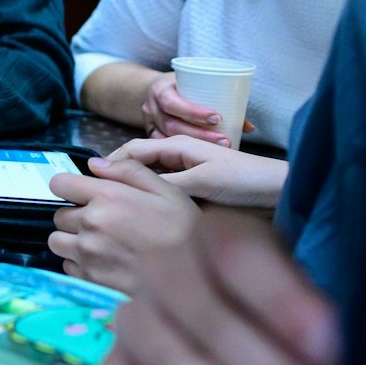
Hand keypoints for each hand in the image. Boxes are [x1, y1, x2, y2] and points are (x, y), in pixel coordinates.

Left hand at [49, 156, 198, 290]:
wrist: (192, 282)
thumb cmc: (185, 233)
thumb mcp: (167, 192)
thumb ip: (130, 171)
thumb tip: (95, 164)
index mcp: (107, 197)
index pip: (59, 184)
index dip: (69, 187)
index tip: (83, 194)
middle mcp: (90, 224)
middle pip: (59, 215)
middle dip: (76, 215)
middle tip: (102, 223)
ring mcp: (87, 253)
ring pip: (57, 242)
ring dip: (73, 240)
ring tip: (99, 243)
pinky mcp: (88, 279)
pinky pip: (68, 265)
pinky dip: (79, 263)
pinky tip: (103, 262)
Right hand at [95, 209, 339, 364]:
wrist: (268, 359)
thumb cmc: (300, 331)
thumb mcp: (320, 314)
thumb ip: (319, 329)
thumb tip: (333, 363)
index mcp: (219, 234)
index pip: (237, 257)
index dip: (284, 304)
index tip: (333, 355)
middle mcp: (164, 266)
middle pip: (205, 315)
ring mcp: (132, 318)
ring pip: (166, 360)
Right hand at [107, 135, 288, 208]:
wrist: (280, 194)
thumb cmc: (243, 181)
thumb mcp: (200, 181)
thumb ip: (161, 182)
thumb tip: (122, 185)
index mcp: (176, 146)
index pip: (131, 151)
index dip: (107, 164)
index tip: (86, 180)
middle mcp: (177, 158)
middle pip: (136, 165)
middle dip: (115, 178)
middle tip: (94, 199)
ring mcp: (185, 175)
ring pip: (148, 181)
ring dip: (132, 191)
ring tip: (112, 210)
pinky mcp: (194, 192)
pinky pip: (163, 194)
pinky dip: (149, 202)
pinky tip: (141, 218)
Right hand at [142, 71, 251, 143]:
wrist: (155, 91)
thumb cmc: (181, 86)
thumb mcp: (196, 85)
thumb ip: (221, 101)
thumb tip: (249, 128)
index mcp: (160, 89)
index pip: (172, 102)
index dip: (193, 112)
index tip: (217, 118)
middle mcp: (151, 106)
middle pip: (171, 124)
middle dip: (200, 134)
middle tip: (224, 140)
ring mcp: (149, 123)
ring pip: (168, 139)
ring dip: (194, 146)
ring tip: (218, 150)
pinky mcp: (151, 136)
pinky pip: (163, 148)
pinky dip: (179, 154)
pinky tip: (197, 160)